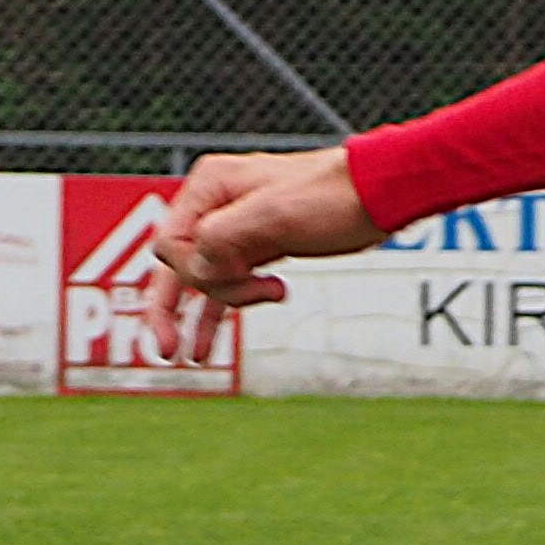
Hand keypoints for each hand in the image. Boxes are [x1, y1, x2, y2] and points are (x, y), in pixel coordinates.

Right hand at [146, 147, 377, 362]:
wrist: (378, 195)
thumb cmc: (330, 197)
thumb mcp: (273, 215)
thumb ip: (221, 238)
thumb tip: (192, 270)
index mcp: (209, 187)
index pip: (172, 242)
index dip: (192, 272)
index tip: (240, 274)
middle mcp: (215, 207)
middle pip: (176, 264)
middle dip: (170, 307)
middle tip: (166, 350)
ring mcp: (236, 230)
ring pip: (202, 280)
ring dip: (196, 317)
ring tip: (190, 357)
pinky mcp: (259, 250)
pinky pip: (227, 285)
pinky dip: (220, 311)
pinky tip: (207, 347)